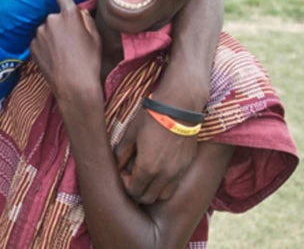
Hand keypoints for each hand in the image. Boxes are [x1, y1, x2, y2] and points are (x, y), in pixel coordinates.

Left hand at [30, 0, 102, 121]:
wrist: (73, 85)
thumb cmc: (89, 62)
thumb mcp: (95, 37)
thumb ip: (86, 19)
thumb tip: (80, 12)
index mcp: (69, 15)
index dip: (65, 1)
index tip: (68, 8)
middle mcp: (51, 20)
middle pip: (55, 16)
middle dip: (61, 24)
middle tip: (70, 40)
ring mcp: (39, 33)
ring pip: (46, 29)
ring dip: (52, 36)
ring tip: (62, 52)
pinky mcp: (32, 46)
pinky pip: (39, 41)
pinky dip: (44, 47)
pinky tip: (54, 58)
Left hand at [115, 78, 201, 204]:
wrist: (180, 106)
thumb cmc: (151, 116)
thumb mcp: (131, 133)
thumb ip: (122, 152)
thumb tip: (116, 165)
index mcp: (148, 167)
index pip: (134, 191)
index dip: (125, 184)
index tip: (123, 171)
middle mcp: (165, 174)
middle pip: (148, 198)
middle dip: (137, 190)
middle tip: (132, 175)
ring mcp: (179, 171)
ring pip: (163, 195)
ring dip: (152, 190)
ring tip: (146, 174)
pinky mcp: (187, 165)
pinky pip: (175, 184)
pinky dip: (165, 184)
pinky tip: (159, 168)